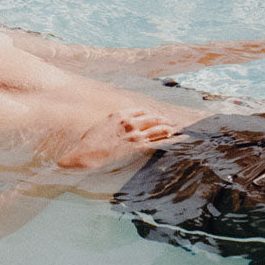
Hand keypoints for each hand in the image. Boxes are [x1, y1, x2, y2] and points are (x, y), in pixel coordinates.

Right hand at [56, 110, 180, 169]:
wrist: (87, 154)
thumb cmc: (90, 141)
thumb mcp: (103, 124)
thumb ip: (114, 121)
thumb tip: (119, 122)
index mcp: (120, 114)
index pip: (141, 111)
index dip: (150, 114)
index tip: (154, 117)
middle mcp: (130, 122)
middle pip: (152, 118)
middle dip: (162, 120)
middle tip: (170, 122)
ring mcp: (135, 134)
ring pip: (158, 128)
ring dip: (169, 128)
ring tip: (176, 129)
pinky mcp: (137, 147)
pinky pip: (157, 141)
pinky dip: (169, 139)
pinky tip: (176, 138)